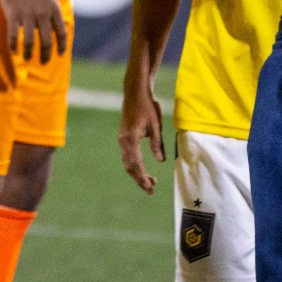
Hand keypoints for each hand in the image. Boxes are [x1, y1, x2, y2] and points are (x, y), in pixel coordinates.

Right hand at [0, 0, 66, 64]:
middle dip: (46, 55)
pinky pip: (14, 36)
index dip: (61, 45)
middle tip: (44, 62)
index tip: (60, 54)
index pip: (61, 32)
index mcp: (54, 8)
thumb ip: (51, 11)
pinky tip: (14, 51)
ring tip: (27, 59)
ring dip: (29, 54)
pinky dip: (14, 46)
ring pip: (30, 42)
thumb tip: (55, 28)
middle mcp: (43, 14)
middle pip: (46, 41)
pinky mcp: (13, 14)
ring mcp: (28, 15)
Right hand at [118, 74, 164, 193]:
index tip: (150, 188)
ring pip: (127, 162)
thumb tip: (160, 161)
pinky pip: (127, 155)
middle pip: (130, 166)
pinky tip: (142, 168)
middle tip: (151, 190)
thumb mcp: (155, 124)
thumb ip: (157, 143)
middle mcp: (123, 141)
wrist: (135, 91)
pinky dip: (134, 165)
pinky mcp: (123, 136)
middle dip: (140, 179)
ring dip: (137, 173)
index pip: (136, 164)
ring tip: (150, 181)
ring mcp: (122, 139)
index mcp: (131, 139)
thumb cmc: (147, 105)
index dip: (143, 177)